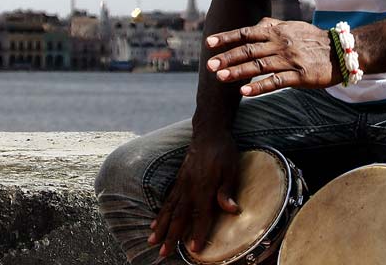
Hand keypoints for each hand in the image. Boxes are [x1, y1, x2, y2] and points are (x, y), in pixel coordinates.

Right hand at [149, 132, 242, 260]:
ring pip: (169, 210)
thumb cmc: (224, 152)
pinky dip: (160, 214)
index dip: (198, 233)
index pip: (201, 215)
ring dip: (160, 227)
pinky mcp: (178, 181)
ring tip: (152, 241)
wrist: (209, 132)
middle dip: (171, 236)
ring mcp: (181, 184)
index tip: (194, 249)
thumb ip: (227, 191)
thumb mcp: (231, 170)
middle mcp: (189, 188)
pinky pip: (167, 200)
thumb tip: (233, 210)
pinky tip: (154, 223)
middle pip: (179, 216)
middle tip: (163, 253)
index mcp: (204, 187)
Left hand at [205, 17, 336, 95]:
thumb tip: (254, 24)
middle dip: (227, 57)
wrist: (342, 51)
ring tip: (221, 77)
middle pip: (248, 50)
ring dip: (238, 71)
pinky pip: (276, 82)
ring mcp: (289, 60)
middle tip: (210, 65)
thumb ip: (271, 26)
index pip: (245, 33)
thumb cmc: (313, 39)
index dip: (226, 38)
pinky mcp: (300, 76)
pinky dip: (259, 86)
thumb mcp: (291, 26)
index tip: (209, 43)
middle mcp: (279, 44)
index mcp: (276, 32)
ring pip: (258, 66)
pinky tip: (245, 91)